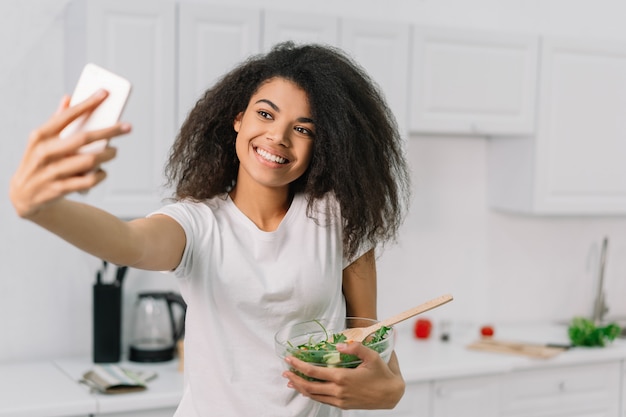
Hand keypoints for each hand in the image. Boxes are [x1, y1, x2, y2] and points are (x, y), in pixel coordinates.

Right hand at [9, 90, 130, 218]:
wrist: (23, 195)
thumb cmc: (38, 162)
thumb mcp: (41, 140)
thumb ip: (56, 119)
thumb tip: (69, 98)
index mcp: (40, 135)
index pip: (68, 115)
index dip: (88, 103)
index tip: (105, 93)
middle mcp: (44, 152)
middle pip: (84, 138)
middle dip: (110, 131)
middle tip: (127, 127)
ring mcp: (51, 172)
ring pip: (90, 160)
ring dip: (107, 155)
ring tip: (114, 151)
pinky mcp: (60, 189)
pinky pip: (89, 180)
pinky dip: (100, 174)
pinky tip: (103, 171)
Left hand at [282, 342, 404, 409]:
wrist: (392, 394)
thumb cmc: (383, 374)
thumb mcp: (372, 356)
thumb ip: (355, 347)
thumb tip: (340, 345)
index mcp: (343, 377)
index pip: (314, 371)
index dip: (299, 365)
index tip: (289, 359)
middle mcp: (338, 391)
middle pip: (309, 386)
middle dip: (294, 378)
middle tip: (285, 371)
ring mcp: (340, 400)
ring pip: (314, 395)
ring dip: (300, 388)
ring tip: (291, 381)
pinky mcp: (343, 405)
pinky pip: (322, 400)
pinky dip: (311, 395)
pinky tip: (307, 390)